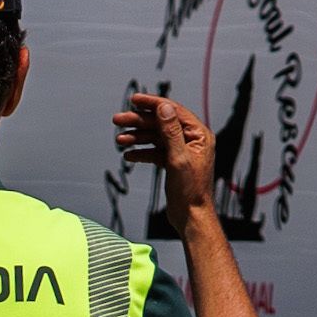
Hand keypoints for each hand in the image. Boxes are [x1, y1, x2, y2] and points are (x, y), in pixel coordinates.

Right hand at [114, 91, 215, 218]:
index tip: (134, 99)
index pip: (173, 111)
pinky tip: (129, 155)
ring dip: (137, 137)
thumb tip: (164, 107)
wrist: (191, 217)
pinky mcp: (173, 163)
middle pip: (161, 123)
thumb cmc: (190, 191)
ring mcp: (182, 151)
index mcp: (198, 135)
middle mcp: (191, 140)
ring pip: (156, 137)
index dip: (152, 104)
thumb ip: (171, 131)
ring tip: (119, 140)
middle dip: (138, 121)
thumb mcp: (178, 158)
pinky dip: (142, 152)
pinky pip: (155, 152)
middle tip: (117, 120)